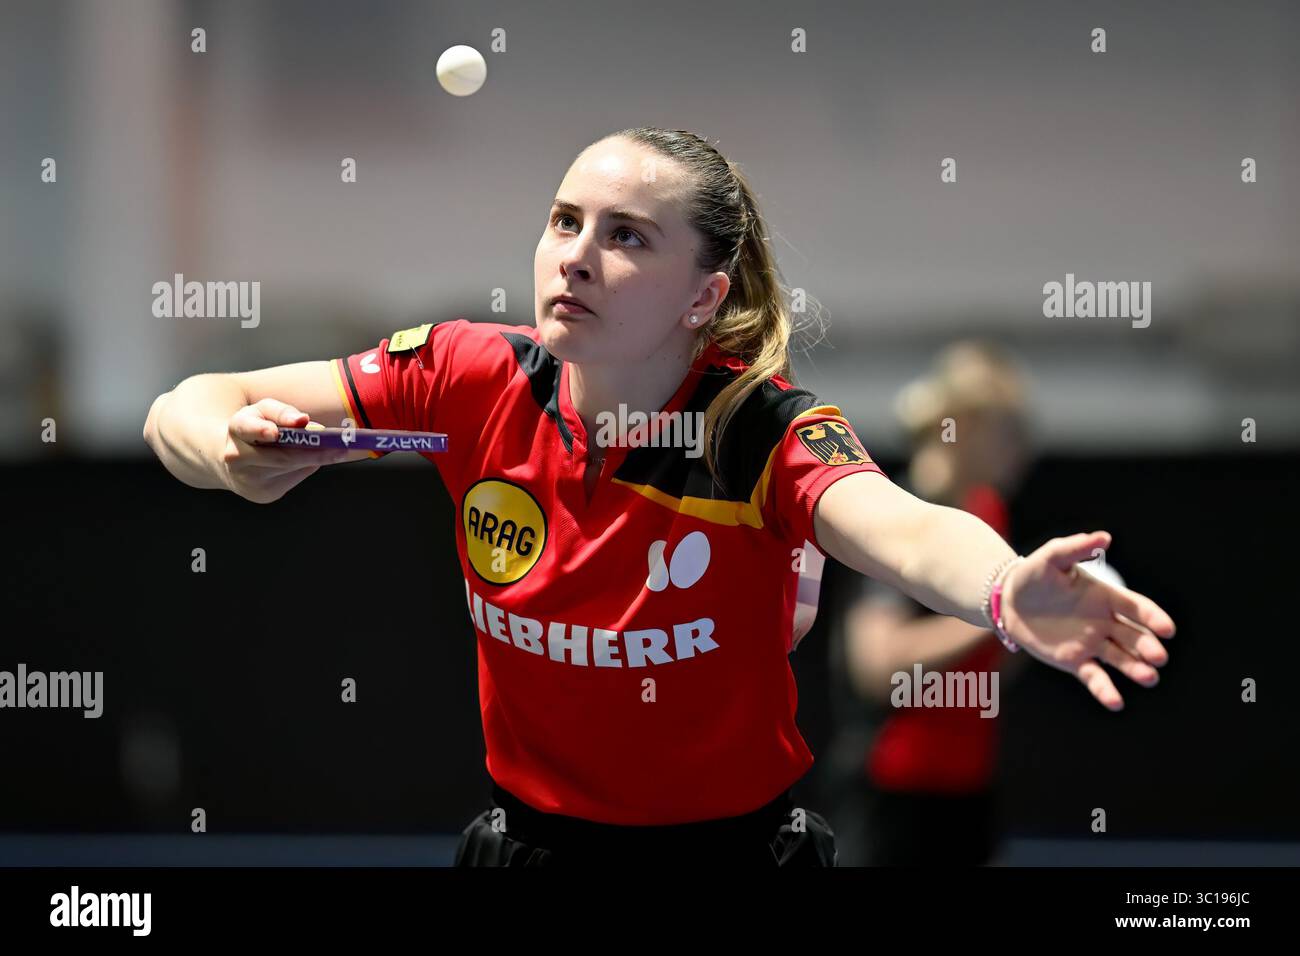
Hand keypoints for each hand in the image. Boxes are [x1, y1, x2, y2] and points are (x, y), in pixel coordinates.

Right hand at [222, 398, 370, 503]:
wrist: (229, 458)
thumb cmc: (254, 428)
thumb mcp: (264, 411)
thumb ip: (282, 412)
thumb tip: (303, 421)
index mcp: (236, 429)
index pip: (247, 428)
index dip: (261, 430)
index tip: (275, 432)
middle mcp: (236, 457)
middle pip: (282, 456)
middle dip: (315, 452)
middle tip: (342, 448)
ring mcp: (247, 480)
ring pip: (291, 469)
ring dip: (314, 460)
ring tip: (334, 451)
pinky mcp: (261, 495)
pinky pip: (292, 480)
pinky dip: (304, 469)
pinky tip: (306, 462)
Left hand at [998, 531, 1175, 711]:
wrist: (1009, 600)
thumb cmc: (1034, 575)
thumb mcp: (1052, 558)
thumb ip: (1076, 548)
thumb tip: (1104, 537)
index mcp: (1105, 597)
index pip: (1135, 608)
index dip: (1152, 617)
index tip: (1167, 629)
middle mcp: (1105, 622)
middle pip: (1134, 636)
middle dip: (1147, 647)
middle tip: (1158, 656)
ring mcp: (1092, 643)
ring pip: (1121, 658)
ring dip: (1136, 669)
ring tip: (1149, 678)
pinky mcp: (1075, 661)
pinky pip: (1094, 677)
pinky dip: (1105, 690)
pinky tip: (1116, 702)